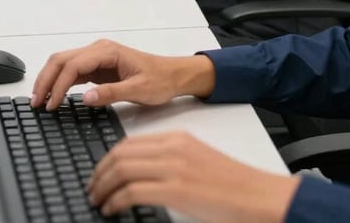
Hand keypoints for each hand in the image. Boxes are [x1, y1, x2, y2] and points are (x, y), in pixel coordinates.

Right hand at [31, 39, 214, 110]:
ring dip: (49, 80)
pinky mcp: (97, 68)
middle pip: (62, 60)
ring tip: (39, 101)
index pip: (73, 65)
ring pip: (63, 64)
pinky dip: (59, 82)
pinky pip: (72, 72)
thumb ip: (111, 93)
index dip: (58, 85)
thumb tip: (85, 98)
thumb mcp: (138, 89)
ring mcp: (97, 58)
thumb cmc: (160, 79)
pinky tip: (52, 96)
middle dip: (45, 80)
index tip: (50, 105)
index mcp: (108, 51)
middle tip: (35, 103)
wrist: (173, 75)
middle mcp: (99, 50)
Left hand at [88, 131, 297, 222]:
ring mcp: (174, 168)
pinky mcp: (176, 190)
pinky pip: (132, 191)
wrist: (257, 194)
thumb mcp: (197, 161)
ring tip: (98, 200)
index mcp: (178, 138)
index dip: (108, 159)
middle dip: (100, 172)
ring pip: (122, 169)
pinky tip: (111, 210)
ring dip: (103, 187)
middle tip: (92, 187)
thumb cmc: (231, 184)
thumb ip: (171, 162)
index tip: (100, 173)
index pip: (130, 142)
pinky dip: (115, 201)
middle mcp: (173, 148)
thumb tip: (140, 175)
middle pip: (121, 154)